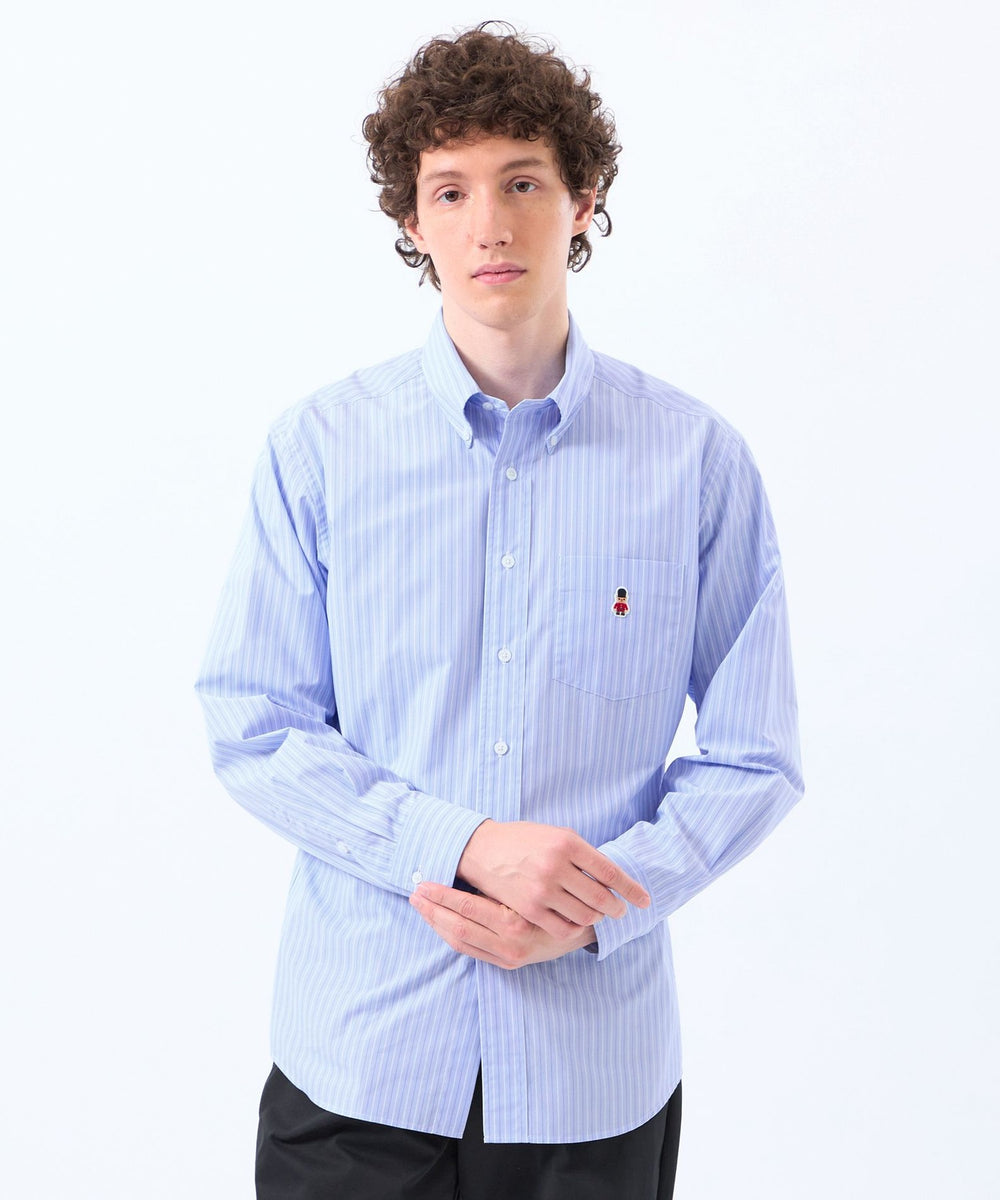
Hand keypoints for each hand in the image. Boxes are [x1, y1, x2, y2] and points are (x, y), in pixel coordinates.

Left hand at [409, 881, 595, 968]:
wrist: (583, 928)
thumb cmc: (556, 894)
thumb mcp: (534, 885)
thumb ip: (504, 882)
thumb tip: (465, 866)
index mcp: (516, 921)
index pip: (467, 908)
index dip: (442, 897)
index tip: (423, 883)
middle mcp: (510, 944)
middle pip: (458, 928)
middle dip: (432, 910)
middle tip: (414, 893)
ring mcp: (508, 957)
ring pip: (460, 941)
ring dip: (436, 922)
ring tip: (420, 904)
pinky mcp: (507, 964)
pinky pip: (469, 950)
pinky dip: (449, 935)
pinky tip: (438, 921)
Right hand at [456, 820, 648, 939]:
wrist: (482, 850)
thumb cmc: (524, 840)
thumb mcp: (556, 834)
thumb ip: (583, 854)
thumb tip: (612, 878)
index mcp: (568, 843)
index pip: (611, 872)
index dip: (632, 889)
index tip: (645, 900)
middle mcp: (556, 866)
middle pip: (602, 898)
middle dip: (617, 908)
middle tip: (620, 911)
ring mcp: (542, 890)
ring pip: (585, 915)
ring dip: (596, 918)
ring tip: (597, 915)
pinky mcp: (529, 909)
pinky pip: (563, 927)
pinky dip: (575, 928)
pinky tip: (576, 922)